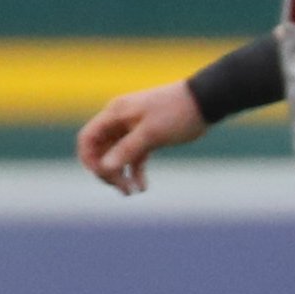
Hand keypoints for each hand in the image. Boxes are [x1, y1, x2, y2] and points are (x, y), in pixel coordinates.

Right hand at [76, 82, 206, 193]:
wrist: (206, 100)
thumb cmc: (177, 112)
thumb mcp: (151, 133)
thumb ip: (127, 149)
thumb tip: (104, 167)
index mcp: (114, 114)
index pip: (88, 138)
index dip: (90, 159)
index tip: (103, 176)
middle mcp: (119, 120)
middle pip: (101, 150)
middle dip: (107, 171)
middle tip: (121, 189)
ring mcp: (133, 128)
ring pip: (118, 155)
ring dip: (121, 175)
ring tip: (131, 193)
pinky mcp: (148, 135)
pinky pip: (135, 156)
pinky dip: (136, 171)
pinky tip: (142, 187)